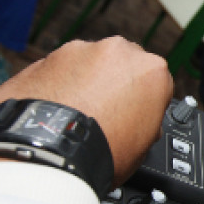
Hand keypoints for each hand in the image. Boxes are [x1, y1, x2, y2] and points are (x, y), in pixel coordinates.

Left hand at [0, 36, 173, 184]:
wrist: (52, 153)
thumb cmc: (102, 149)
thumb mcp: (144, 145)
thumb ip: (146, 121)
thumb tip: (138, 122)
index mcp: (152, 70)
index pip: (156, 82)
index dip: (145, 101)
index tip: (135, 115)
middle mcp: (118, 51)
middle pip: (121, 65)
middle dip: (115, 84)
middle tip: (106, 114)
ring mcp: (79, 50)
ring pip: (87, 64)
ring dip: (85, 83)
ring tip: (77, 114)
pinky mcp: (46, 57)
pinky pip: (58, 71)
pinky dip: (58, 86)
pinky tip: (57, 111)